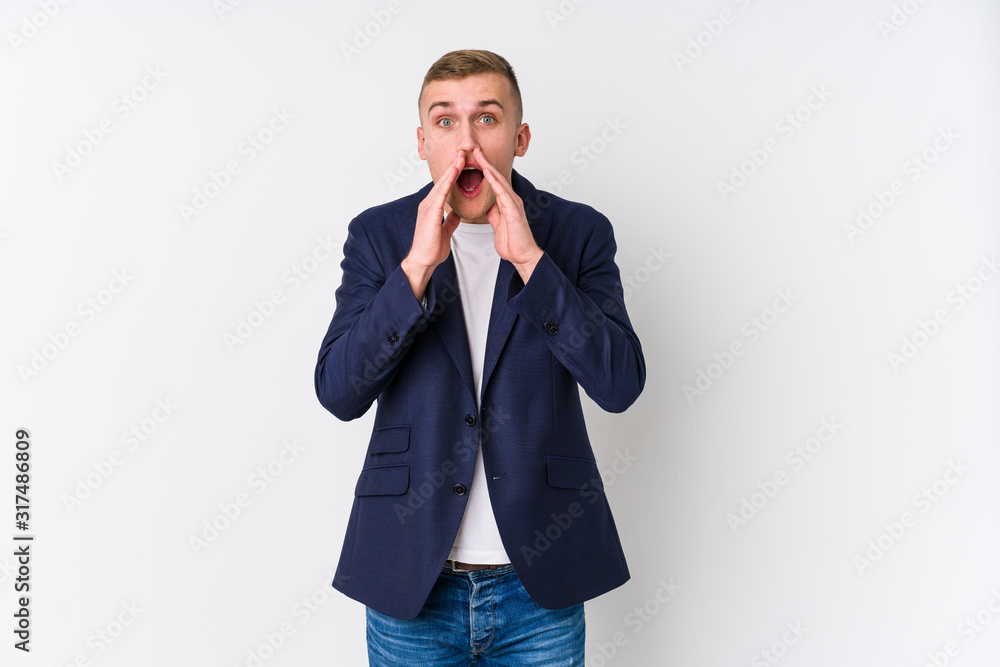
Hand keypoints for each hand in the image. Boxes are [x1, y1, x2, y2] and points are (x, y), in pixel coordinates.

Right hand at [401, 150, 463, 298]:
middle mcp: (428, 204)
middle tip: (462, 152)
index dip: (453, 174)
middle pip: (443, 181)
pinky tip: (454, 172)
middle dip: (453, 166)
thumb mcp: (445, 231)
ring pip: (442, 183)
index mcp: (432, 208)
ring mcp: (427, 207)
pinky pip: (441, 193)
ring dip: (451, 169)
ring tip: (460, 157)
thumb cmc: (431, 248)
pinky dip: (448, 181)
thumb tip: (457, 212)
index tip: (462, 164)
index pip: (445, 187)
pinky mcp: (430, 212)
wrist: (423, 260)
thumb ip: (450, 220)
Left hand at [475, 147, 542, 282]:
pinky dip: (495, 183)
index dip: (484, 170)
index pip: (493, 182)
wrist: (522, 256)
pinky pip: (503, 194)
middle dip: (485, 162)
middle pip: (496, 177)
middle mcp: (511, 200)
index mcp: (506, 202)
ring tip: (479, 156)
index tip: (474, 159)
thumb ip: (495, 214)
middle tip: (475, 149)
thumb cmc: (513, 242)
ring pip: (500, 182)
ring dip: (489, 168)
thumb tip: (489, 206)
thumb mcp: (498, 225)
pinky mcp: (514, 211)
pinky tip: (488, 174)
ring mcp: (514, 204)